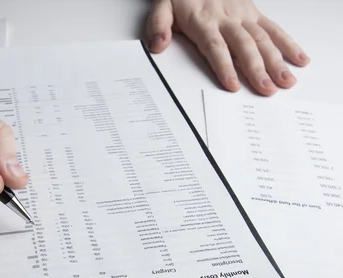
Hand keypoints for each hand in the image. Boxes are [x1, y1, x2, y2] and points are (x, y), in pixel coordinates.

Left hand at [146, 0, 309, 95]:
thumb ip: (158, 26)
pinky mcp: (254, 12)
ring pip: (262, 39)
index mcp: (203, 21)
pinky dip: (288, 43)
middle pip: (244, 46)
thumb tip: (157, 45)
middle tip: (267, 90)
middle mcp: (226, 19)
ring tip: (286, 81)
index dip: (225, 66)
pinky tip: (299, 59)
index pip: (215, 47)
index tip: (232, 85)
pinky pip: (273, 28)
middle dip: (257, 69)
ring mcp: (243, 15)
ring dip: (276, 61)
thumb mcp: (162, 6)